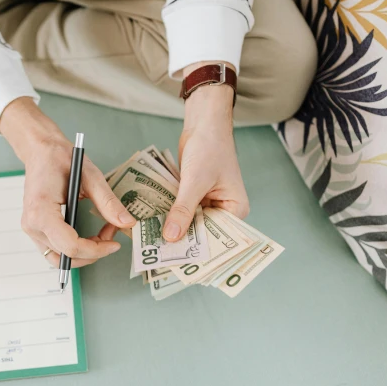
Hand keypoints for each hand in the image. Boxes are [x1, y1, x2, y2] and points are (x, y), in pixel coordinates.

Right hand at [0, 97, 135, 266]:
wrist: (40, 151)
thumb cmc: (60, 158)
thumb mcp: (90, 176)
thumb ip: (108, 202)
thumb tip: (127, 222)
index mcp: (41, 211)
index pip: (70, 246)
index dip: (96, 250)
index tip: (115, 243)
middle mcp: (32, 225)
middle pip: (67, 256)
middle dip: (94, 251)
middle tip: (111, 234)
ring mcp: (32, 230)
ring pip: (61, 259)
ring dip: (85, 253)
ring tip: (101, 236)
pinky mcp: (36, 230)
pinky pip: (56, 251)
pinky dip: (75, 249)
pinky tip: (88, 236)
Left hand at [163, 63, 249, 241]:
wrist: (204, 122)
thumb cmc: (209, 147)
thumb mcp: (195, 181)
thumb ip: (183, 209)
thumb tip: (171, 237)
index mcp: (235, 210)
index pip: (217, 239)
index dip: (197, 250)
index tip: (177, 263)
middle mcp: (224, 211)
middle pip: (201, 234)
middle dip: (181, 242)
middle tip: (158, 258)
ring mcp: (208, 205)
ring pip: (189, 224)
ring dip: (172, 230)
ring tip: (151, 246)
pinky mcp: (194, 197)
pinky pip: (181, 212)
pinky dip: (169, 216)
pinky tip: (151, 226)